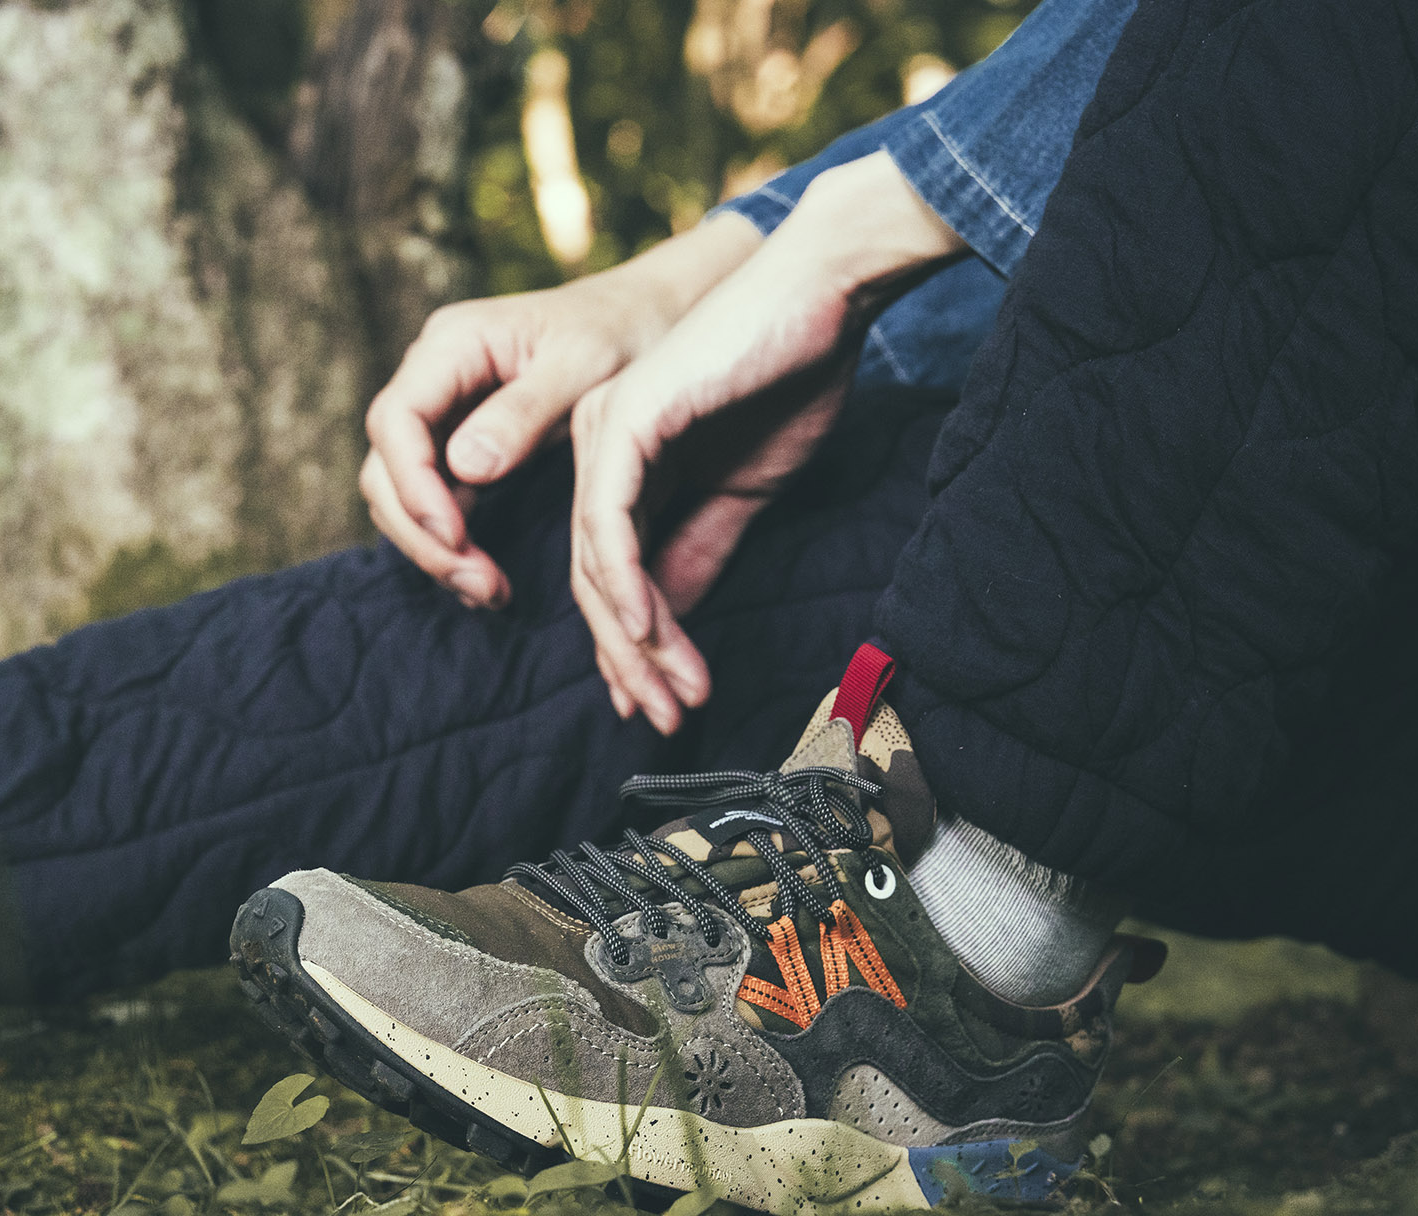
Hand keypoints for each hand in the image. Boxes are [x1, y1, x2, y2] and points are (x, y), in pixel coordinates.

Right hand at [361, 214, 762, 607]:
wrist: (648, 320)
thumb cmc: (622, 332)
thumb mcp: (584, 364)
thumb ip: (524, 410)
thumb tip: (463, 467)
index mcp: (453, 343)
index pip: (396, 419)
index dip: (414, 484)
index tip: (456, 537)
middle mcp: (433, 377)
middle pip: (385, 466)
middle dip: (422, 533)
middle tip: (479, 585)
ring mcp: (443, 413)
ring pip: (400, 493)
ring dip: (434, 549)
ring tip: (488, 593)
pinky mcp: (462, 444)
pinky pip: (435, 501)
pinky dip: (452, 544)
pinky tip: (486, 579)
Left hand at [568, 153, 965, 732]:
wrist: (823, 296)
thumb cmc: (790, 376)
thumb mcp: (743, 488)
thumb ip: (698, 549)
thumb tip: (662, 623)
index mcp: (624, 464)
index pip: (612, 572)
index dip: (632, 646)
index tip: (662, 701)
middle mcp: (598, 449)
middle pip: (594, 578)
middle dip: (629, 659)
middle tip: (664, 718)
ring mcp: (602, 432)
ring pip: (597, 561)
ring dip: (632, 640)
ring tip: (671, 694)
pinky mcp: (622, 419)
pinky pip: (608, 520)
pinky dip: (625, 582)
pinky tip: (645, 633)